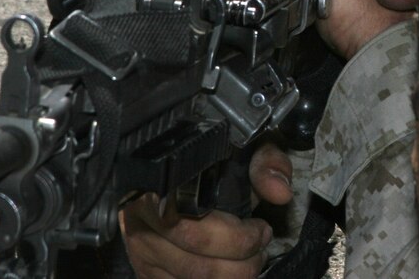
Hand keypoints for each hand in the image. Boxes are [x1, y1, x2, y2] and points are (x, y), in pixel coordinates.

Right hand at [120, 144, 292, 277]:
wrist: (181, 173)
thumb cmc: (213, 165)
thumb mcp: (243, 153)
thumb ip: (266, 163)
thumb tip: (279, 190)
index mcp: (160, 185)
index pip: (195, 226)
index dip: (237, 237)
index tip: (261, 229)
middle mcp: (140, 220)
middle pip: (196, 262)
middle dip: (242, 263)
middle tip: (261, 247)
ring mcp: (139, 250)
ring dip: (232, 277)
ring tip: (250, 259)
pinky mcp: (144, 271)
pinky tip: (229, 268)